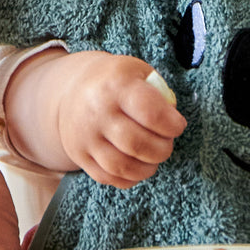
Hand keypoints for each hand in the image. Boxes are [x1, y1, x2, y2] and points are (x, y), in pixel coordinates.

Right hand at [49, 52, 185, 188]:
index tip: (178, 126)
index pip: (150, 112)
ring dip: (146, 169)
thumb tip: (172, 119)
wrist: (72, 88)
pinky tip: (137, 167)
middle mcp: (98, 112)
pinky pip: (106, 176)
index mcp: (117, 86)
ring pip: (121, 166)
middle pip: (136, 144)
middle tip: (167, 144)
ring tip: (154, 159)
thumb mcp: (138, 71)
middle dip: (162, 150)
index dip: (172, 124)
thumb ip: (160, 93)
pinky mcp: (79, 154)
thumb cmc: (115, 80)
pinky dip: (128, 179)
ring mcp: (85, 136)